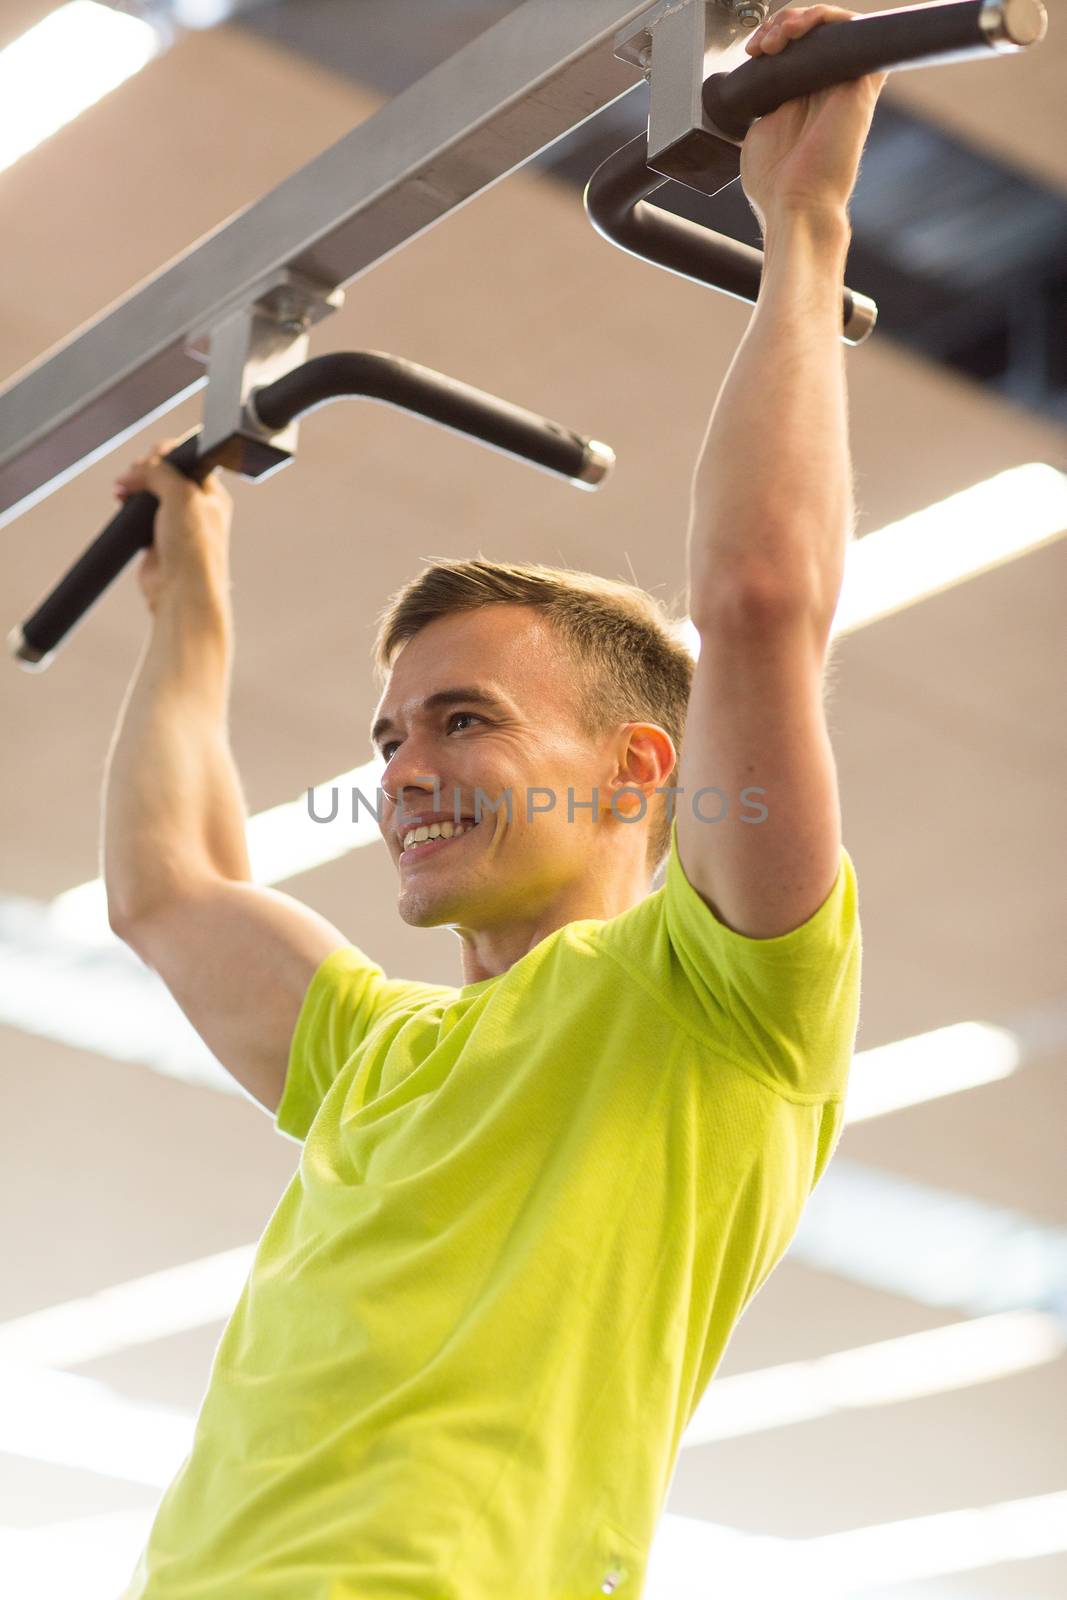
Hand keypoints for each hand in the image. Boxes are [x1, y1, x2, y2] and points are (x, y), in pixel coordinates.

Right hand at [113, 438, 232, 613]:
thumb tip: (139, 467)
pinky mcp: (155, 539)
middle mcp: (195, 508)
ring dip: (133, 487)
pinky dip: (128, 508)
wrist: (181, 591)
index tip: (150, 456)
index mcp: (211, 494)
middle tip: (135, 476)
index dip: (165, 454)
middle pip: (164, 474)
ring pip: (149, 493)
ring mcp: (175, 524)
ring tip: (125, 489)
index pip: (186, 460)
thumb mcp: (181, 494)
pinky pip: (138, 515)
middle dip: (144, 471)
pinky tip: (122, 504)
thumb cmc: (195, 550)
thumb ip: (161, 471)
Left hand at [740, 4, 887, 229]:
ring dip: (798, 19)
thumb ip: (764, 104)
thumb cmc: (776, 185)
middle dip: (780, 25)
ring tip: (775, 39)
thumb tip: (760, 81)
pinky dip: (824, 18)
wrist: (795, 203)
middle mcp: (827, 89)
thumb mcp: (758, 132)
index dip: (773, 37)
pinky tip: (798, 31)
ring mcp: (846, 83)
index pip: (795, 50)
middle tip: (761, 46)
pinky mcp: (862, 81)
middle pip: (812, 33)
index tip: (752, 53)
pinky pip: (852, 29)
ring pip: (831, 26)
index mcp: (804, 100)